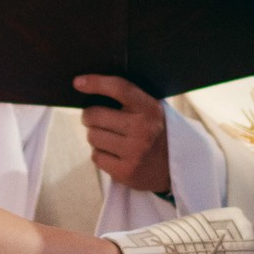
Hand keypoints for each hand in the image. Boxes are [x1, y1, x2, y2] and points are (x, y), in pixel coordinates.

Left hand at [74, 75, 171, 193]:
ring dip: (95, 136)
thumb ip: (130, 100)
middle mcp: (143, 129)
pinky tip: (114, 154)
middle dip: (89, 116)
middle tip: (94, 118)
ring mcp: (134, 152)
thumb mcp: (152, 112)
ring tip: (110, 139)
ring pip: (92, 137)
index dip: (96, 83)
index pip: (120, 89)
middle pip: (95, 115)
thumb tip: (91, 88)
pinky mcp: (126, 171)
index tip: (78, 82)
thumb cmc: (156, 134)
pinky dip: (100, 155)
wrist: (175, 170)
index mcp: (150, 109)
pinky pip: (96, 157)